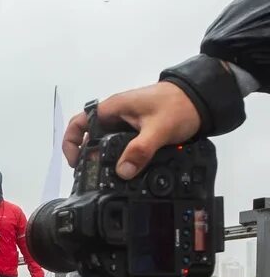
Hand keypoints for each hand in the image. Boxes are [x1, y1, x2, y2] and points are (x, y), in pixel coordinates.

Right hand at [62, 82, 200, 178]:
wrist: (204, 98)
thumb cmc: (179, 105)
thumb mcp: (159, 129)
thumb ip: (140, 150)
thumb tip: (122, 172)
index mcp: (113, 108)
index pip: (79, 123)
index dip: (71, 142)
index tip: (76, 163)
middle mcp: (116, 115)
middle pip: (91, 137)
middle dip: (89, 156)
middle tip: (94, 176)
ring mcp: (127, 123)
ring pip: (107, 143)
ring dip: (106, 158)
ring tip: (109, 178)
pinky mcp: (138, 130)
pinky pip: (123, 145)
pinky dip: (122, 157)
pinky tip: (128, 170)